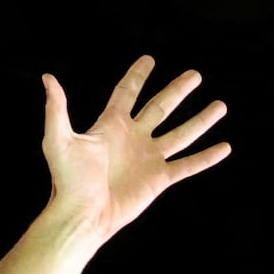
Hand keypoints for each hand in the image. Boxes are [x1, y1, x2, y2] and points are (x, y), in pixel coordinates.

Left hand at [34, 56, 232, 242]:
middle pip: (161, 107)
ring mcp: (149, 157)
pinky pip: (188, 165)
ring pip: (182, 133)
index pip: (127, 92)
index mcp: (111, 125)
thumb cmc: (68, 180)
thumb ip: (57, 108)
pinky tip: (225, 147)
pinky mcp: (160, 178)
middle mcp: (134, 138)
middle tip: (195, 75)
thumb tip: (48, 78)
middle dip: (178, 91)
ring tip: (220, 105)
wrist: (83, 213)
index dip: (138, 76)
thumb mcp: (58, 139)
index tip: (149, 59)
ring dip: (201, 120)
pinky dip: (207, 157)